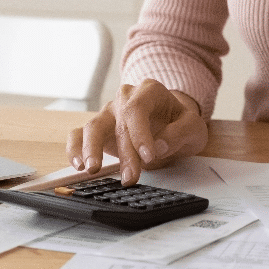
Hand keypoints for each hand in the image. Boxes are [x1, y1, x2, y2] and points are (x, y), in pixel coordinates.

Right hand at [66, 79, 208, 185]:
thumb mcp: (193, 127)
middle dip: (124, 152)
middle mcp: (125, 98)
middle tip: (131, 177)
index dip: (140, 133)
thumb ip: (180, 133)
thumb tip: (159, 145)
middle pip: (118, 122)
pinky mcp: (98, 130)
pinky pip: (78, 135)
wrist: (171, 123)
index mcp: (149, 91)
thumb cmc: (180, 122)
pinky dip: (75, 149)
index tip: (148, 156)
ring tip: (93, 169)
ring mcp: (109, 113)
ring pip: (93, 127)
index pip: (137, 108)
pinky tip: (79, 164)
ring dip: (92, 150)